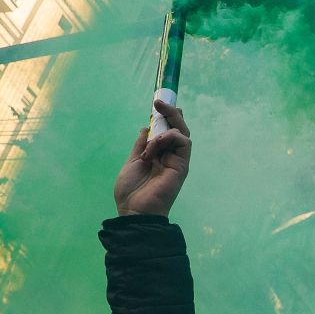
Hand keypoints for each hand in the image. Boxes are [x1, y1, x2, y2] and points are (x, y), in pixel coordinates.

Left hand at [116, 101, 191, 216]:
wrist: (135, 210)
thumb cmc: (131, 191)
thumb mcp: (132, 162)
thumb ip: (141, 145)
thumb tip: (146, 128)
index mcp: (159, 155)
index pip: (167, 131)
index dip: (165, 117)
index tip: (156, 105)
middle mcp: (171, 156)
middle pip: (179, 128)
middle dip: (171, 113)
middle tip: (158, 102)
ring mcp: (177, 160)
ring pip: (183, 132)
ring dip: (164, 131)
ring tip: (150, 145)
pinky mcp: (182, 165)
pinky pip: (183, 142)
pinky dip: (168, 138)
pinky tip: (154, 148)